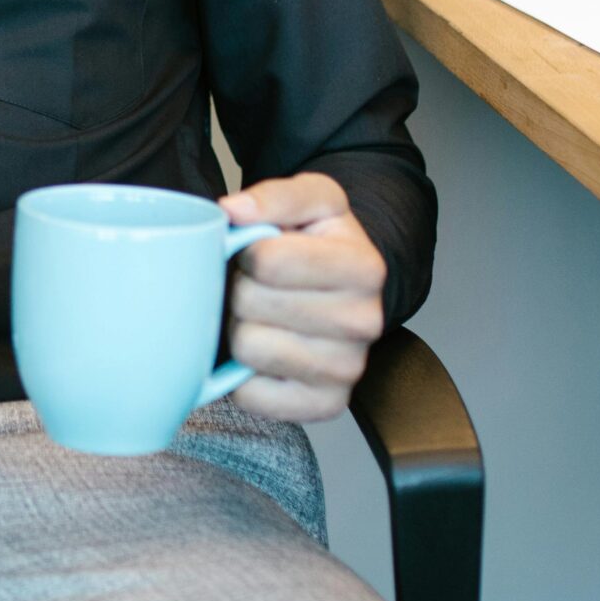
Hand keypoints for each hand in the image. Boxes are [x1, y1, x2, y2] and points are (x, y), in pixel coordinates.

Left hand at [218, 173, 385, 423]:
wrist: (344, 290)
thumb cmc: (320, 242)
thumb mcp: (311, 198)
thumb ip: (274, 195)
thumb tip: (234, 211)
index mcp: (363, 267)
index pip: (266, 261)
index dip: (246, 251)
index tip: (259, 251)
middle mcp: (365, 323)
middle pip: (250, 305)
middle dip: (241, 289)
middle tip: (257, 286)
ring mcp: (347, 370)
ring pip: (249, 349)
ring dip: (241, 329)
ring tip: (262, 316)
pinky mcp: (324, 405)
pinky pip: (252, 395)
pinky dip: (244, 375)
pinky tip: (265, 350)